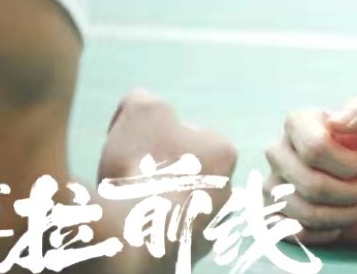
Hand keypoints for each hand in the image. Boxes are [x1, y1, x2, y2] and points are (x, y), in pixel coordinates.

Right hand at [97, 88, 237, 259]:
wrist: (129, 232)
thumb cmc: (142, 164)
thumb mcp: (140, 110)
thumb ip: (143, 100)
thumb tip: (140, 106)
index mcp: (224, 152)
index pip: (187, 133)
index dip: (155, 135)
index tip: (136, 146)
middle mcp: (227, 192)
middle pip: (185, 170)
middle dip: (161, 169)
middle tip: (131, 172)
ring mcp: (209, 228)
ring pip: (177, 203)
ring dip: (156, 199)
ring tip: (128, 201)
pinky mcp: (187, 256)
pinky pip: (165, 233)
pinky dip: (150, 227)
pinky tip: (131, 224)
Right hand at [264, 95, 356, 244]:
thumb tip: (335, 120)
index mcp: (300, 122)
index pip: (314, 148)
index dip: (346, 163)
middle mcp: (280, 152)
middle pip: (311, 184)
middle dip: (350, 191)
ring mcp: (275, 187)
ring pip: (307, 212)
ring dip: (344, 212)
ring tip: (352, 200)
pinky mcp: (278, 219)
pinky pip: (300, 234)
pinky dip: (330, 230)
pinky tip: (338, 218)